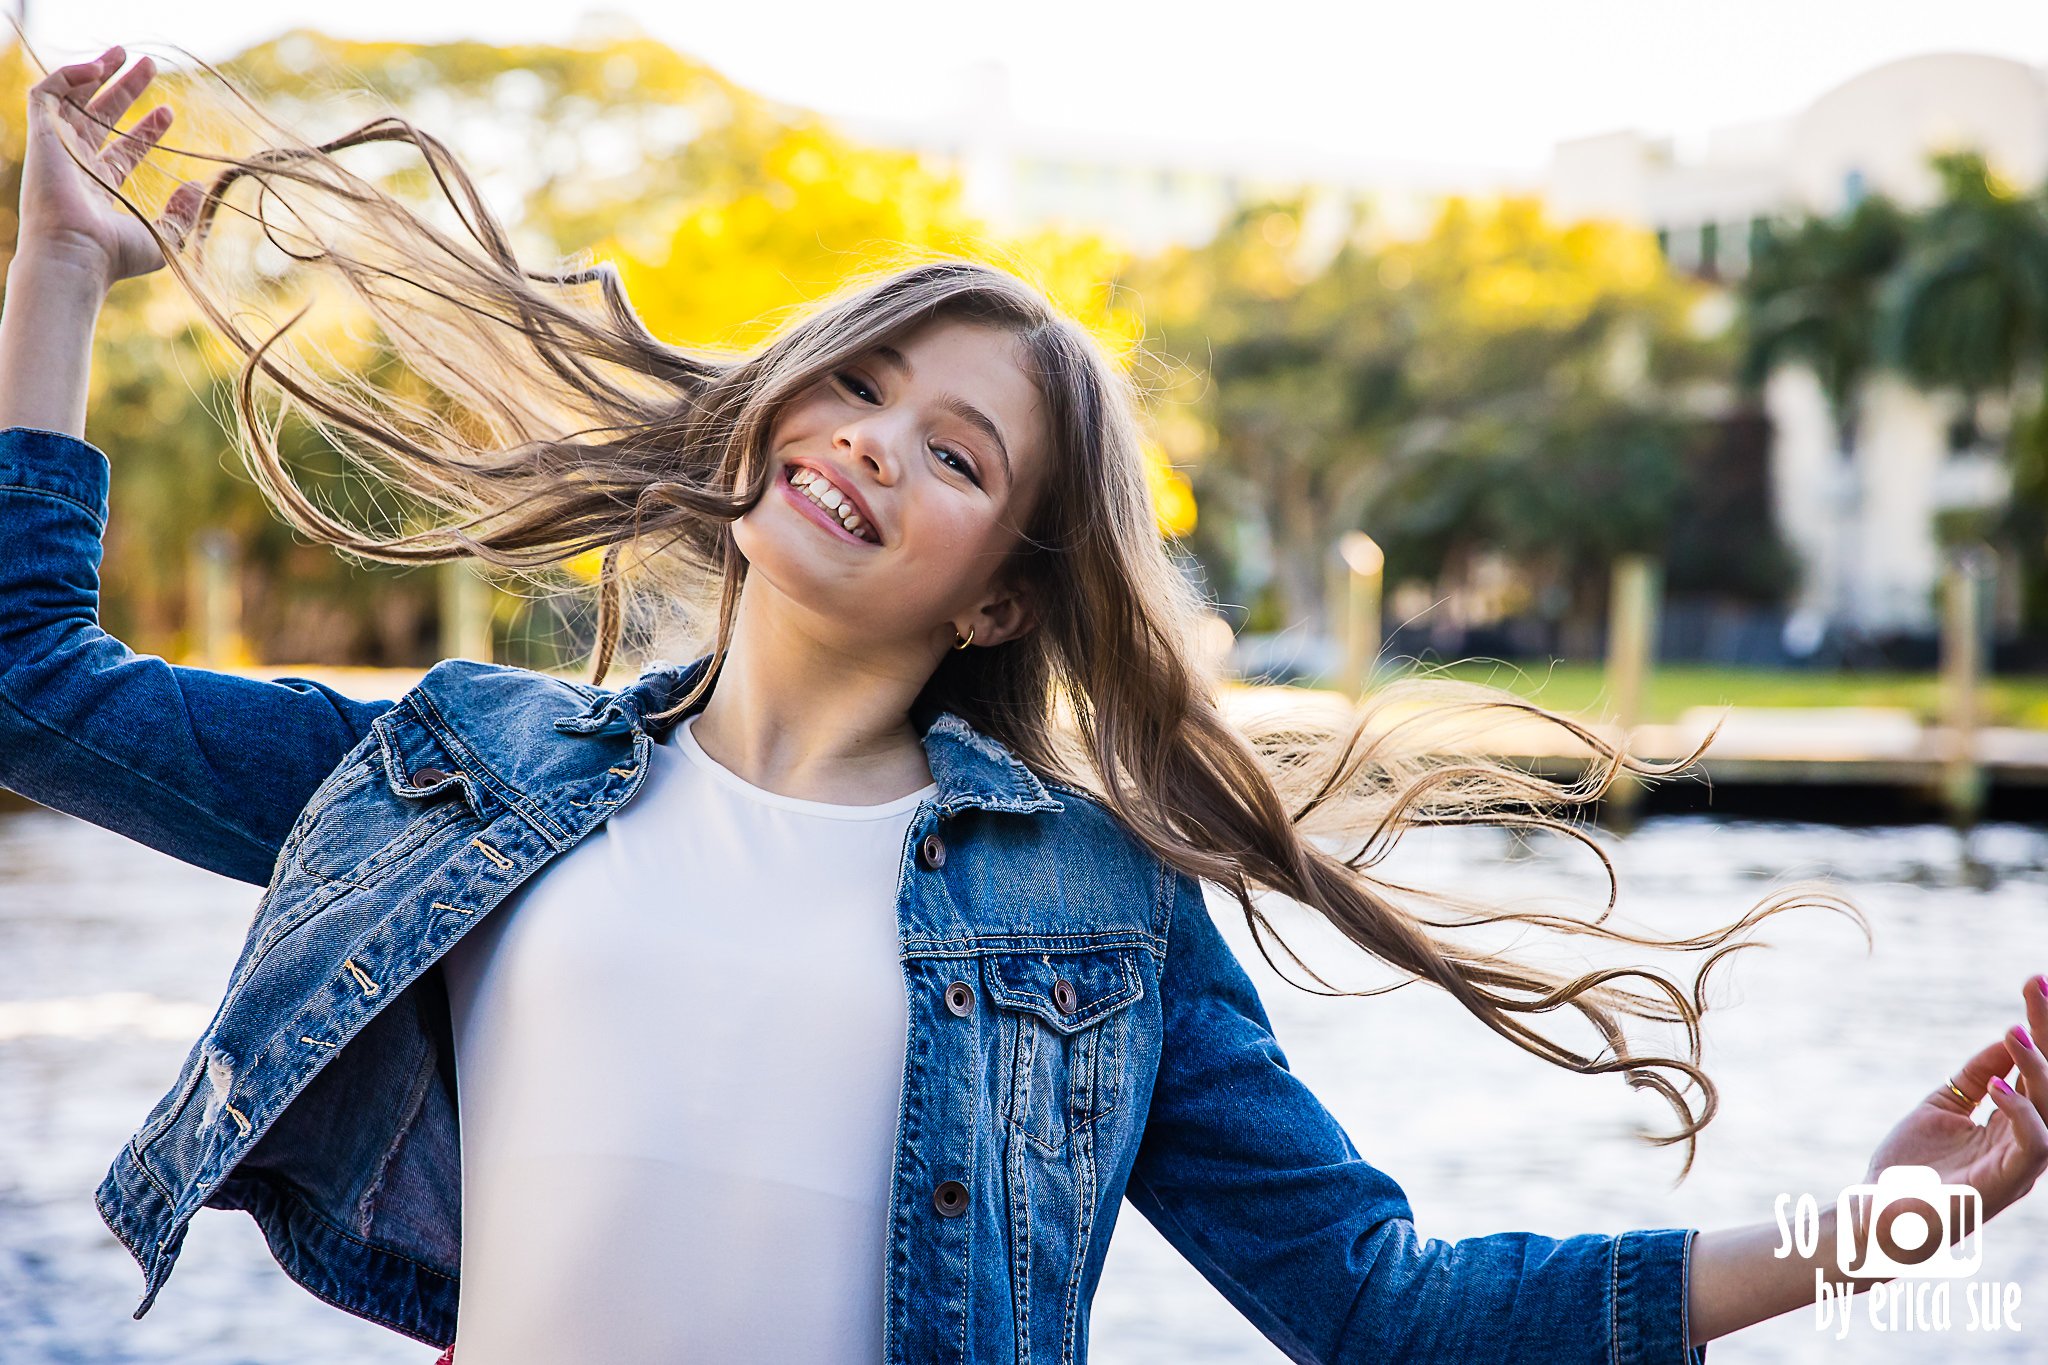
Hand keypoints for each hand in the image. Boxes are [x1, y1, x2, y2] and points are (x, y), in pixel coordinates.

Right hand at [19, 45, 204, 290]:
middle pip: (100, 117)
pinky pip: (46, 93)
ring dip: (97, 73)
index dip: (145, 129)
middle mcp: (76, 165)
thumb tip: (199, 186)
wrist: (76, 254)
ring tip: (123, 52)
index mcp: (100, 187)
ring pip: (73, 100)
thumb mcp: (165, 236)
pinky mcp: (41, 135)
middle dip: (124, 90)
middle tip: (150, 66)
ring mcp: (57, 149)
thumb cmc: (115, 255)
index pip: (122, 148)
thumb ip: (183, 212)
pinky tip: (99, 67)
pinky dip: (69, 75)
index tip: (169, 111)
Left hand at [1862, 974, 2047, 1226]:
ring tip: (2015, 1030)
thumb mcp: (1942, 1106)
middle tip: (2035, 985)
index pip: (2038, 1070)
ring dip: (2037, 1069)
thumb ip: (1975, 1075)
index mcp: (2015, 1125)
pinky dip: (2019, 1112)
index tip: (2035, 982)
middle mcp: (2025, 1144)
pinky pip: (2030, 1147)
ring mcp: (2018, 1167)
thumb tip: (2011, 1035)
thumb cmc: (1910, 1167)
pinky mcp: (2002, 1186)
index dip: (2042, 1028)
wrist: (1876, 1217)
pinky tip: (1997, 1085)